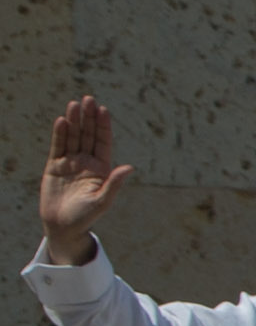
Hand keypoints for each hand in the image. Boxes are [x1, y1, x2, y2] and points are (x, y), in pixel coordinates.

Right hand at [37, 95, 130, 262]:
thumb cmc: (86, 216)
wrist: (63, 226)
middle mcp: (86, 162)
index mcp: (101, 168)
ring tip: (75, 104)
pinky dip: (60, 134)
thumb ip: (114, 183)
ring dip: (74, 121)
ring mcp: (70, 163)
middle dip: (89, 118)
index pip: (103, 142)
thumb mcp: (102, 201)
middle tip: (89, 99)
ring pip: (72, 137)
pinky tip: (62, 121)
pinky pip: (58, 147)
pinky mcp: (54, 166)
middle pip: (88, 135)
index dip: (103, 126)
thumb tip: (130, 167)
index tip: (103, 110)